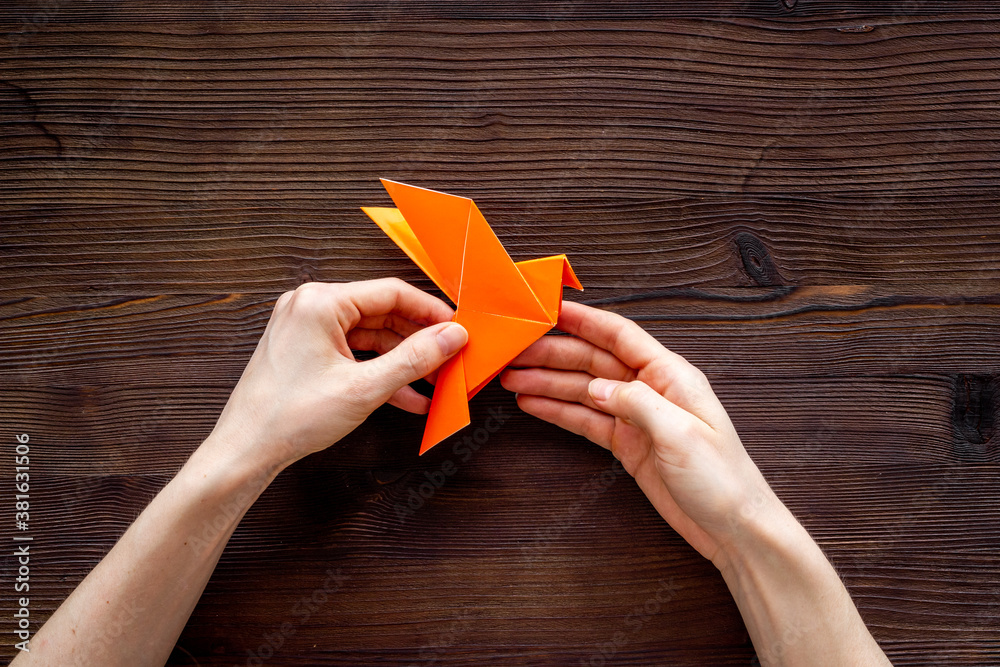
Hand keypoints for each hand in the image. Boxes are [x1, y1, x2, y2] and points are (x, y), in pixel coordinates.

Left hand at [209, 278, 467, 472]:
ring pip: (370, 336)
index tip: (458, 329)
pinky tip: (406, 395)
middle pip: (382, 314)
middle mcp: (311, 306)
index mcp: (320, 302)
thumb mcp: (365, 387)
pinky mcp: (305, 350)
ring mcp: (306, 328)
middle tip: (450, 359)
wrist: (246, 450)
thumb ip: (414, 359)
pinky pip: (353, 352)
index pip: (392, 293)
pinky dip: (378, 371)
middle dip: (419, 341)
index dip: (431, 312)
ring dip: (402, 361)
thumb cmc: (290, 417)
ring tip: (433, 384)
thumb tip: (451, 337)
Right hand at [500, 301, 777, 566]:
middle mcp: (652, 390)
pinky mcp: (628, 443)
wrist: (734, 527)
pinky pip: (586, 420)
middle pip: (593, 361)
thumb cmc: (722, 479)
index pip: (620, 336)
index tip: (550, 310)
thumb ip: (636, 403)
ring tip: (513, 379)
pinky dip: (559, 411)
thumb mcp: (681, 434)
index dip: (584, 320)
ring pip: (584, 390)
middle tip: (515, 354)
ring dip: (549, 383)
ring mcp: (637, 417)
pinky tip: (534, 404)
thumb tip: (596, 387)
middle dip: (553, 355)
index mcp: (671, 376)